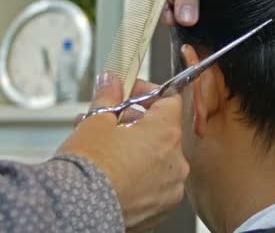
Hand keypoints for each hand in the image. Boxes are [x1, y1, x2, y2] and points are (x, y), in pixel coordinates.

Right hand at [57, 73, 188, 230]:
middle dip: (136, 122)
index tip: (130, 94)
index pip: (170, 100)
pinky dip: (139, 176)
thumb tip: (112, 82)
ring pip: (158, 158)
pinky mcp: (161, 208)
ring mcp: (171, 186)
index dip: (148, 93)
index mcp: (167, 132)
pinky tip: (115, 173)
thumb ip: (109, 98)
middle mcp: (177, 160)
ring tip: (105, 149)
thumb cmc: (88, 169)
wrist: (77, 212)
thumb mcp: (95, 123)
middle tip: (109, 122)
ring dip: (137, 149)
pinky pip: (154, 183)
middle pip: (162, 130)